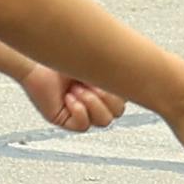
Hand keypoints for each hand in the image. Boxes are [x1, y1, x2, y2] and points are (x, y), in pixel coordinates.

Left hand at [22, 63, 144, 137]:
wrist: (37, 60)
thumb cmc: (64, 58)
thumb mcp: (96, 60)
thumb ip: (118, 62)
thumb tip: (146, 60)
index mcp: (103, 89)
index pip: (123, 101)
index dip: (117, 92)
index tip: (104, 79)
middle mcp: (93, 103)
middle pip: (117, 113)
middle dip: (105, 96)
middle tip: (88, 82)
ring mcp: (80, 114)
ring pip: (104, 121)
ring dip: (92, 103)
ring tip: (77, 89)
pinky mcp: (65, 121)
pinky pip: (83, 126)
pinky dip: (79, 111)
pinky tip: (69, 97)